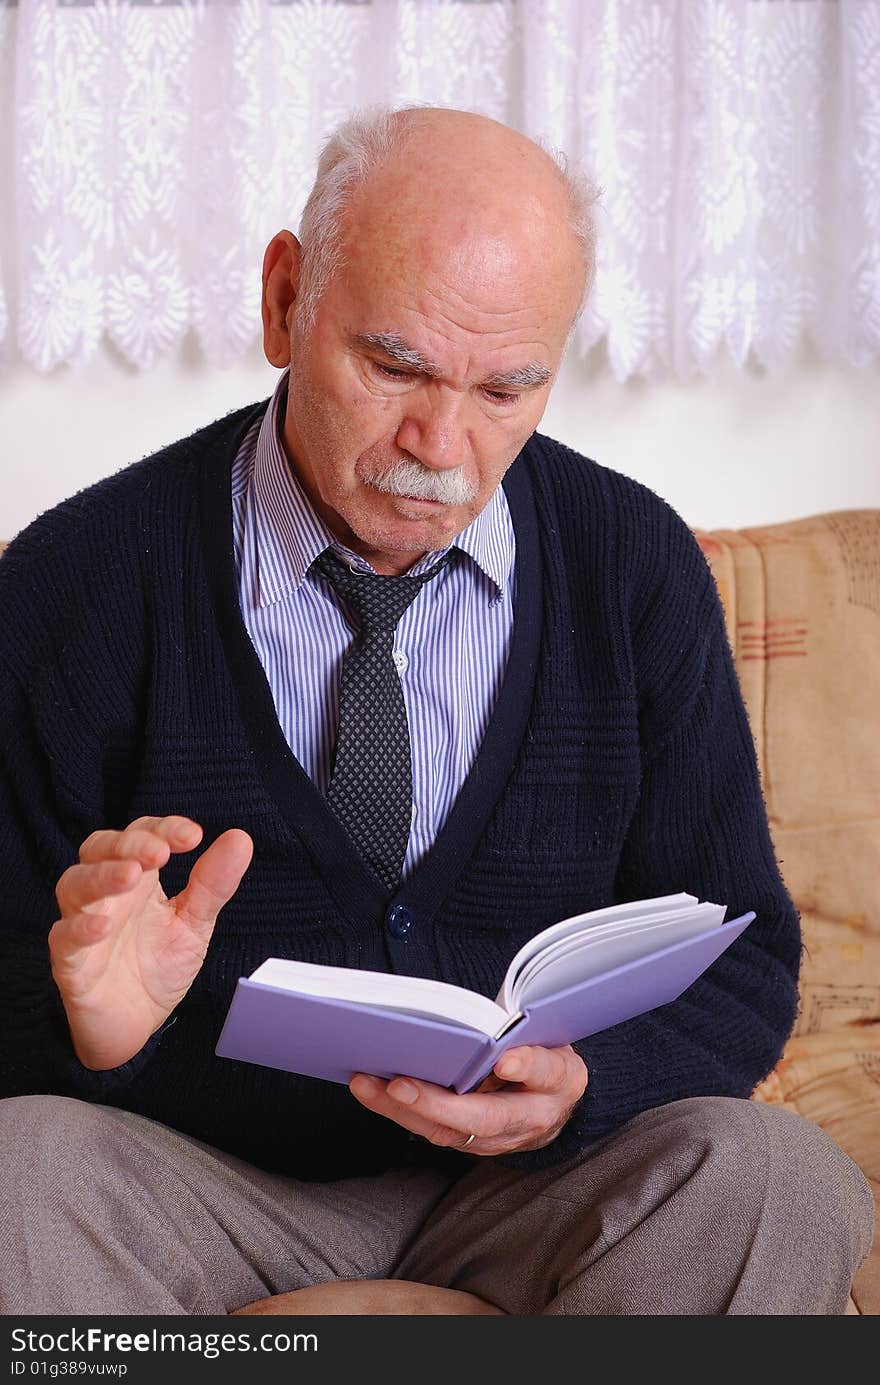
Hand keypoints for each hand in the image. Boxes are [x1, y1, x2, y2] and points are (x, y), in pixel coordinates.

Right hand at [49, 815, 252, 1070]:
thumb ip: (213, 884)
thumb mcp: (195, 924)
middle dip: (129, 844)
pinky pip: (63, 938)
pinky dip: (79, 928)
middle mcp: (106, 894)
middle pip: (99, 849)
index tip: (192, 837)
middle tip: (160, 853)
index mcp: (138, 879)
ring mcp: (83, 924)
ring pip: (74, 885)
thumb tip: (240, 838)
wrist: (135, 1026)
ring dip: (102, 876)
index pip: (141, 835)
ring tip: (131, 876)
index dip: (162, 829)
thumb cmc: (158, 967)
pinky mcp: (70, 963)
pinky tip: (102, 927)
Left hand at [349, 1044, 587, 1155]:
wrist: (555, 1104)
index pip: (545, 1073)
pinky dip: (398, 1111)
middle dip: (439, 1104)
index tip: (505, 1061)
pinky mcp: (470, 1143)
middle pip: (485, 1117)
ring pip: (448, 1131)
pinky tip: (371, 1089)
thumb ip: (525, 1034)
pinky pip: (432, 1131)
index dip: (527, 1066)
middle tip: (400, 1084)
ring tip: (367, 1084)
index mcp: (559, 1081)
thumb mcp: (551, 1038)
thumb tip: (481, 1026)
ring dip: (403, 1110)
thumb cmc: (545, 1057)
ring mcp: (498, 1138)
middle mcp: (531, 1117)